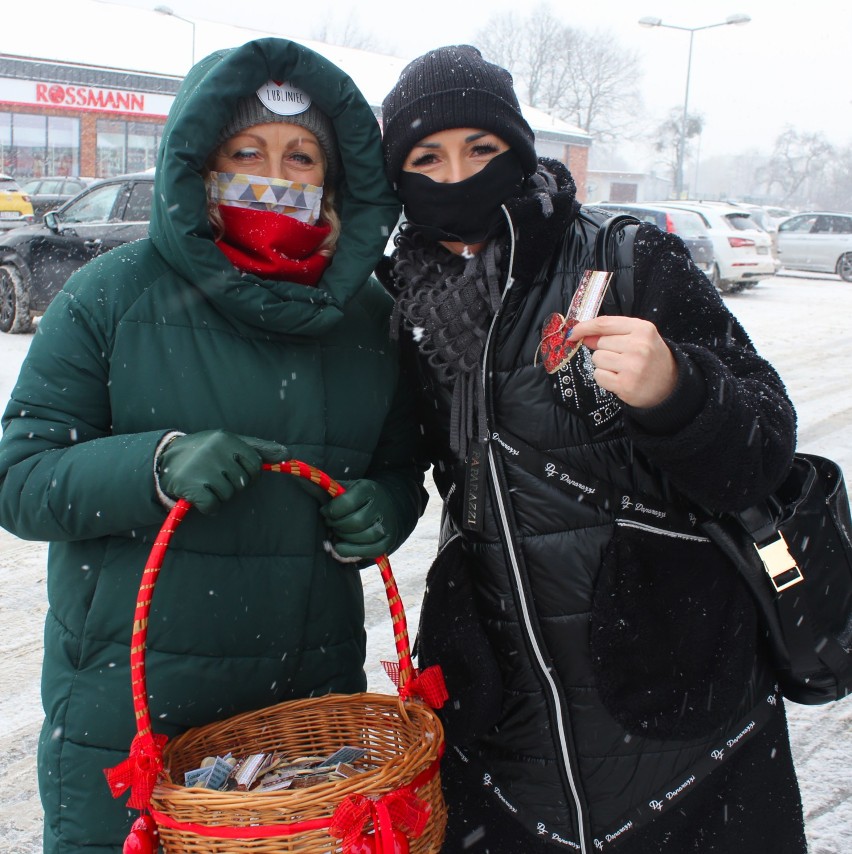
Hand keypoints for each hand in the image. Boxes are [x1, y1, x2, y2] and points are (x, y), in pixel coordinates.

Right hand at [159, 430, 288, 513]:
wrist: (165, 459)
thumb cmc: (206, 453)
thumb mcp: (231, 444)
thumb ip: (260, 449)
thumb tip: (288, 454)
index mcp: (226, 439)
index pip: (255, 465)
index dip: (250, 474)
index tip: (238, 473)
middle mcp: (214, 450)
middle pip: (243, 482)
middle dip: (233, 484)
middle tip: (216, 476)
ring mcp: (201, 468)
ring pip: (229, 495)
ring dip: (220, 495)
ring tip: (206, 484)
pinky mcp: (190, 486)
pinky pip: (213, 506)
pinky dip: (209, 507)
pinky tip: (199, 496)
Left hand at [320, 479, 398, 559]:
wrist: (385, 505)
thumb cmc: (359, 497)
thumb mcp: (347, 487)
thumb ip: (331, 490)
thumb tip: (305, 485)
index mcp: (368, 489)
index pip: (347, 502)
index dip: (331, 510)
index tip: (324, 512)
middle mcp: (380, 506)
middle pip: (355, 522)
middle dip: (337, 525)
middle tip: (330, 524)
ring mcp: (386, 524)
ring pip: (364, 537)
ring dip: (344, 538)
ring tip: (337, 533)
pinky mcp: (387, 541)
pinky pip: (370, 551)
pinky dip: (353, 551)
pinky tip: (341, 547)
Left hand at [568, 315, 676, 407]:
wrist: (670, 386)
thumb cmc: (651, 359)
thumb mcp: (639, 338)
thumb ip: (612, 333)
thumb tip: (584, 335)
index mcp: (643, 329)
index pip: (605, 324)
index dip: (585, 327)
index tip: (573, 332)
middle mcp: (639, 346)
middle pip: (599, 343)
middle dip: (604, 351)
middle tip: (622, 358)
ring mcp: (632, 366)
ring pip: (597, 360)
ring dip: (604, 366)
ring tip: (622, 369)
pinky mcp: (625, 384)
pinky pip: (599, 376)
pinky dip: (605, 379)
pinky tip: (620, 379)